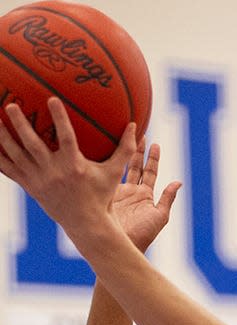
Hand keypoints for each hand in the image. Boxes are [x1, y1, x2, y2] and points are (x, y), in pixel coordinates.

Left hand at [0, 97, 136, 240]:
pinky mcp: (30, 187)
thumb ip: (125, 150)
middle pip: (33, 145)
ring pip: (16, 156)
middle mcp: (54, 173)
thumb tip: (135, 125)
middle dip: (20, 124)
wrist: (86, 225)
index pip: (65, 138)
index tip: (52, 99)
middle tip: (11, 105)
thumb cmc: (102, 197)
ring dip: (3, 137)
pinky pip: (10, 170)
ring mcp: (39, 180)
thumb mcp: (114, 173)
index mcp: (74, 166)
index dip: (59, 118)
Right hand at [111, 139, 180, 252]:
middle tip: (139, 132)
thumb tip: (178, 182)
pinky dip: (106, 161)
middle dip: (137, 149)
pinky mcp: (104, 192)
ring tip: (124, 134)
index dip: (153, 158)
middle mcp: (131, 191)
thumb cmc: (142, 234)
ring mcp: (116, 191)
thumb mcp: (159, 216)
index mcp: (145, 195)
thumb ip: (168, 199)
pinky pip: (106, 174)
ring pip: (120, 166)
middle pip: (135, 165)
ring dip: (123, 151)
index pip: (150, 172)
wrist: (120, 244)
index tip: (155, 143)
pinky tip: (103, 148)